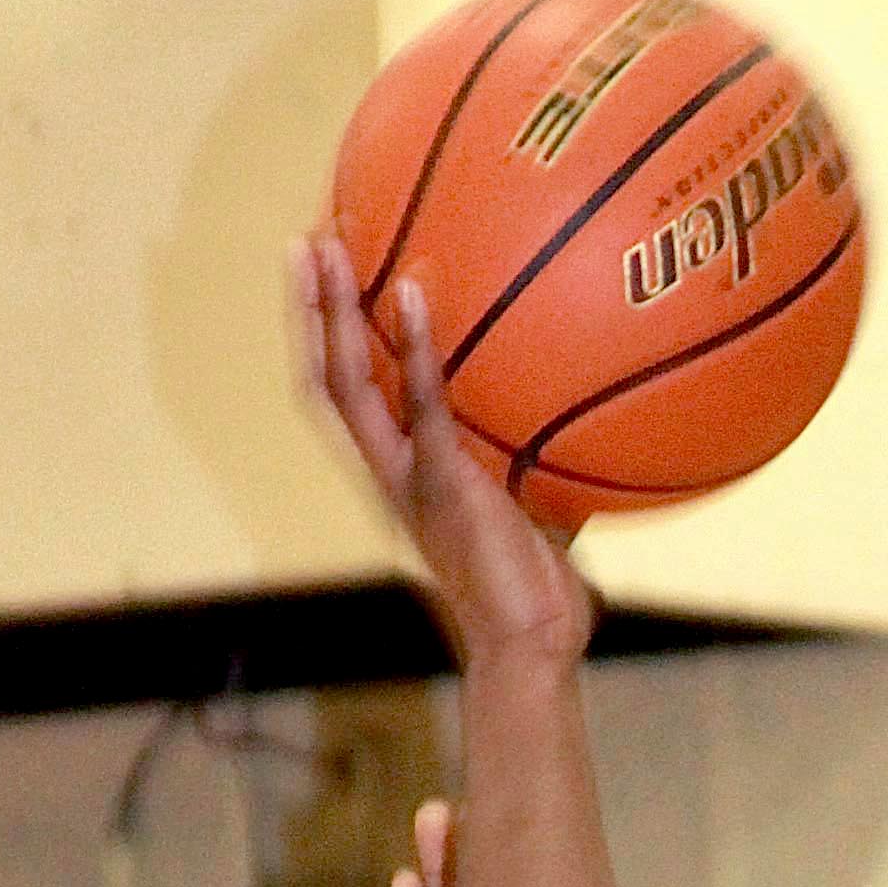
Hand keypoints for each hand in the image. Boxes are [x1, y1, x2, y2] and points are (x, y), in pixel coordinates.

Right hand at [292, 232, 594, 672]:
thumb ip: (537, 468)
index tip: (332, 280)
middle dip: (312, 310)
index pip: (352, 398)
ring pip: (347, 386)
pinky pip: (422, 406)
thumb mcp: (537, 513)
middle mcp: (391, 474)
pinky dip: (416, 350)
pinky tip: (415, 294)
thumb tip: (580, 423)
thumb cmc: (537, 592)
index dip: (333, 342)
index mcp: (404, 477)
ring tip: (324, 246)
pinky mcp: (442, 486)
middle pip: (328, 379)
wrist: (530, 646)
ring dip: (332, 313)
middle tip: (307, 240)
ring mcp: (409, 480)